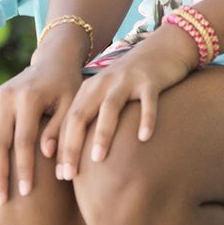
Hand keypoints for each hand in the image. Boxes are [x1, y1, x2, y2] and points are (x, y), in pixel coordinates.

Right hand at [0, 54, 83, 205]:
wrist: (52, 61)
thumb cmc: (67, 87)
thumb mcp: (71, 106)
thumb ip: (61, 131)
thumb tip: (49, 158)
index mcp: (28, 98)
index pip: (23, 141)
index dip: (23, 169)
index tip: (25, 193)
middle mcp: (6, 97)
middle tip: (1, 202)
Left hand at [54, 22, 198, 180]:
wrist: (163, 48)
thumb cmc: (132, 81)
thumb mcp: (108, 94)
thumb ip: (94, 115)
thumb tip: (79, 155)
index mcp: (89, 89)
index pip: (68, 121)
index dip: (62, 148)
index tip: (60, 176)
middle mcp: (103, 83)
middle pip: (81, 115)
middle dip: (72, 145)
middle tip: (69, 175)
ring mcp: (127, 81)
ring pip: (109, 108)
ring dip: (102, 133)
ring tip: (98, 159)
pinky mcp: (150, 80)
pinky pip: (147, 102)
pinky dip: (145, 119)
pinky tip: (144, 138)